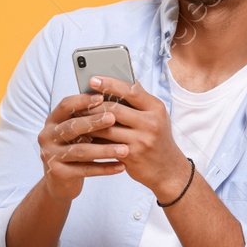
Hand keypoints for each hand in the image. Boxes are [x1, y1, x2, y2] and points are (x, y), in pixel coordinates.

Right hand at [36, 93, 128, 202]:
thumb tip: (113, 101)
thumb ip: (87, 119)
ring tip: (125, 149)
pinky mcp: (57, 173)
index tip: (102, 97)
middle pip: (72, 126)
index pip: (65, 106)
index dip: (82, 100)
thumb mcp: (76, 133)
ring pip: (81, 151)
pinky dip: (105, 168)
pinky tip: (121, 166)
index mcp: (52, 122)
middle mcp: (47, 137)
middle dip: (94, 122)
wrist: (59, 183)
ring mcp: (50, 156)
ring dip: (105, 150)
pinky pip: (85, 170)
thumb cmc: (73, 151)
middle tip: (113, 118)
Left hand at [82, 75, 187, 202]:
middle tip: (79, 102)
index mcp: (156, 108)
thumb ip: (140, 99)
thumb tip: (124, 77)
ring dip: (90, 123)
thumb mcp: (156, 116)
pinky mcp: (132, 155)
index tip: (93, 79)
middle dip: (94, 105)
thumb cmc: (158, 138)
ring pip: (107, 128)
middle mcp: (150, 123)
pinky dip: (94, 139)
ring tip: (78, 118)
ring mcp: (141, 140)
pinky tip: (85, 135)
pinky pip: (106, 145)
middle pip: (115, 109)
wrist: (167, 169)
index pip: (131, 90)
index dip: (110, 84)